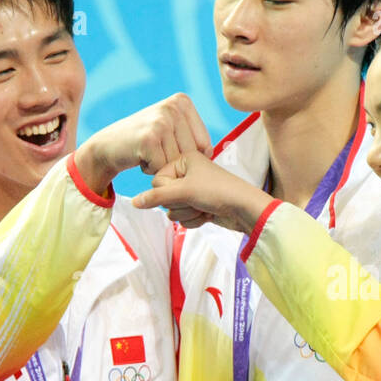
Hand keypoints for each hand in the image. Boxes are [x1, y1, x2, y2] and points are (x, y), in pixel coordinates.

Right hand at [74, 93, 211, 194]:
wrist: (107, 146)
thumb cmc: (145, 143)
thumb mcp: (172, 131)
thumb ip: (193, 137)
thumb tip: (214, 153)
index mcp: (183, 102)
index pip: (204, 145)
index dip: (188, 158)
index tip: (168, 148)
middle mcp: (173, 106)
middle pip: (192, 154)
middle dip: (174, 163)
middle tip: (155, 151)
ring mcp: (161, 120)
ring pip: (177, 163)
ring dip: (163, 167)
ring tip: (147, 153)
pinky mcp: (149, 138)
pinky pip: (162, 168)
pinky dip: (151, 170)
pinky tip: (139, 157)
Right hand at [131, 151, 270, 233]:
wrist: (246, 209)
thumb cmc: (219, 192)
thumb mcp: (184, 191)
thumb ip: (156, 197)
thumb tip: (134, 202)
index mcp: (183, 160)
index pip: (156, 181)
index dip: (167, 191)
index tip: (185, 190)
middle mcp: (187, 173)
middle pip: (164, 197)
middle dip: (180, 204)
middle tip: (197, 200)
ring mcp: (193, 191)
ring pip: (173, 210)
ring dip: (188, 213)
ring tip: (204, 207)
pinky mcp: (199, 206)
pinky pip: (183, 218)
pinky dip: (194, 220)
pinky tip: (208, 215)